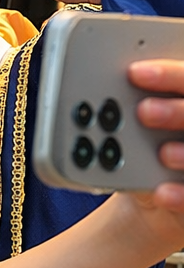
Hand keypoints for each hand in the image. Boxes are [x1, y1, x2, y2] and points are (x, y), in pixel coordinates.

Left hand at [130, 60, 183, 211]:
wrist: (156, 194)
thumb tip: (93, 100)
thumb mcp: (133, 129)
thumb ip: (124, 110)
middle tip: (144, 111)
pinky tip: (161, 193)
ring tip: (162, 154)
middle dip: (177, 110)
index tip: (134, 73)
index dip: (168, 74)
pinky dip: (181, 195)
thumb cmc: (147, 150)